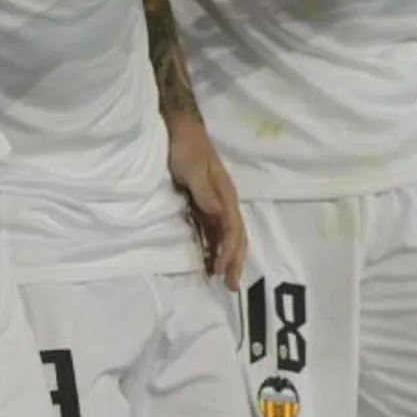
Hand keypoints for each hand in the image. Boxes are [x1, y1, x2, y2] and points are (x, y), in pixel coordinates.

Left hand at [166, 116, 246, 289]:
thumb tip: (220, 216)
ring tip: (223, 279)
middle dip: (234, 261)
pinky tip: (209, 259)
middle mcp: (225, 202)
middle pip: (235, 237)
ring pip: (226, 236)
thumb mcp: (193, 170)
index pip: (233, 230)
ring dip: (226, 257)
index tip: (220, 270)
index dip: (228, 252)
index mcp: (226, 195)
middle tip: (231, 286)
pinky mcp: (204, 203)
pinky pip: (213, 230)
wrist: (180, 129)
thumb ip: (206, 193)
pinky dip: (214, 246)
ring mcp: (215, 203)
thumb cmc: (186, 147)